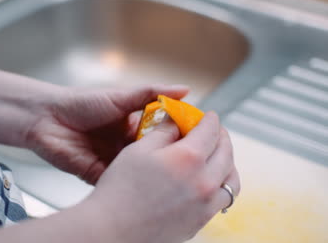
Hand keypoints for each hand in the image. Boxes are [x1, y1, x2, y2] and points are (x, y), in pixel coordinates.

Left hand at [26, 84, 188, 183]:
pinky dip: (128, 186)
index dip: (178, 140)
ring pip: (137, 172)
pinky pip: (118, 182)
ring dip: (149, 176)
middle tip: (187, 165)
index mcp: (133, 126)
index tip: (199, 143)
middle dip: (166, 161)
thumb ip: (152, 94)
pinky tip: (142, 188)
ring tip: (169, 179)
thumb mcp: (120, 97)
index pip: (162, 135)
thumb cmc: (80, 103)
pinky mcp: (99, 175)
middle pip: (152, 157)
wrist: (46, 118)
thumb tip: (185, 89)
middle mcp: (125, 145)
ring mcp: (113, 161)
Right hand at [85, 113, 239, 242]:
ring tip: (216, 156)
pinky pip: (222, 199)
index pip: (211, 130)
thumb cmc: (120, 189)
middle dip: (221, 137)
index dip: (210, 119)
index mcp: (188, 158)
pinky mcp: (200, 222)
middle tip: (213, 132)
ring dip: (227, 162)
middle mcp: (204, 182)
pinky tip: (207, 181)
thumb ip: (163, 132)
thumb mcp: (138, 150)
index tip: (208, 116)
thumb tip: (176, 122)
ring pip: (231, 179)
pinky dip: (221, 185)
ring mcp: (205, 205)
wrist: (112, 229)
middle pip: (226, 152)